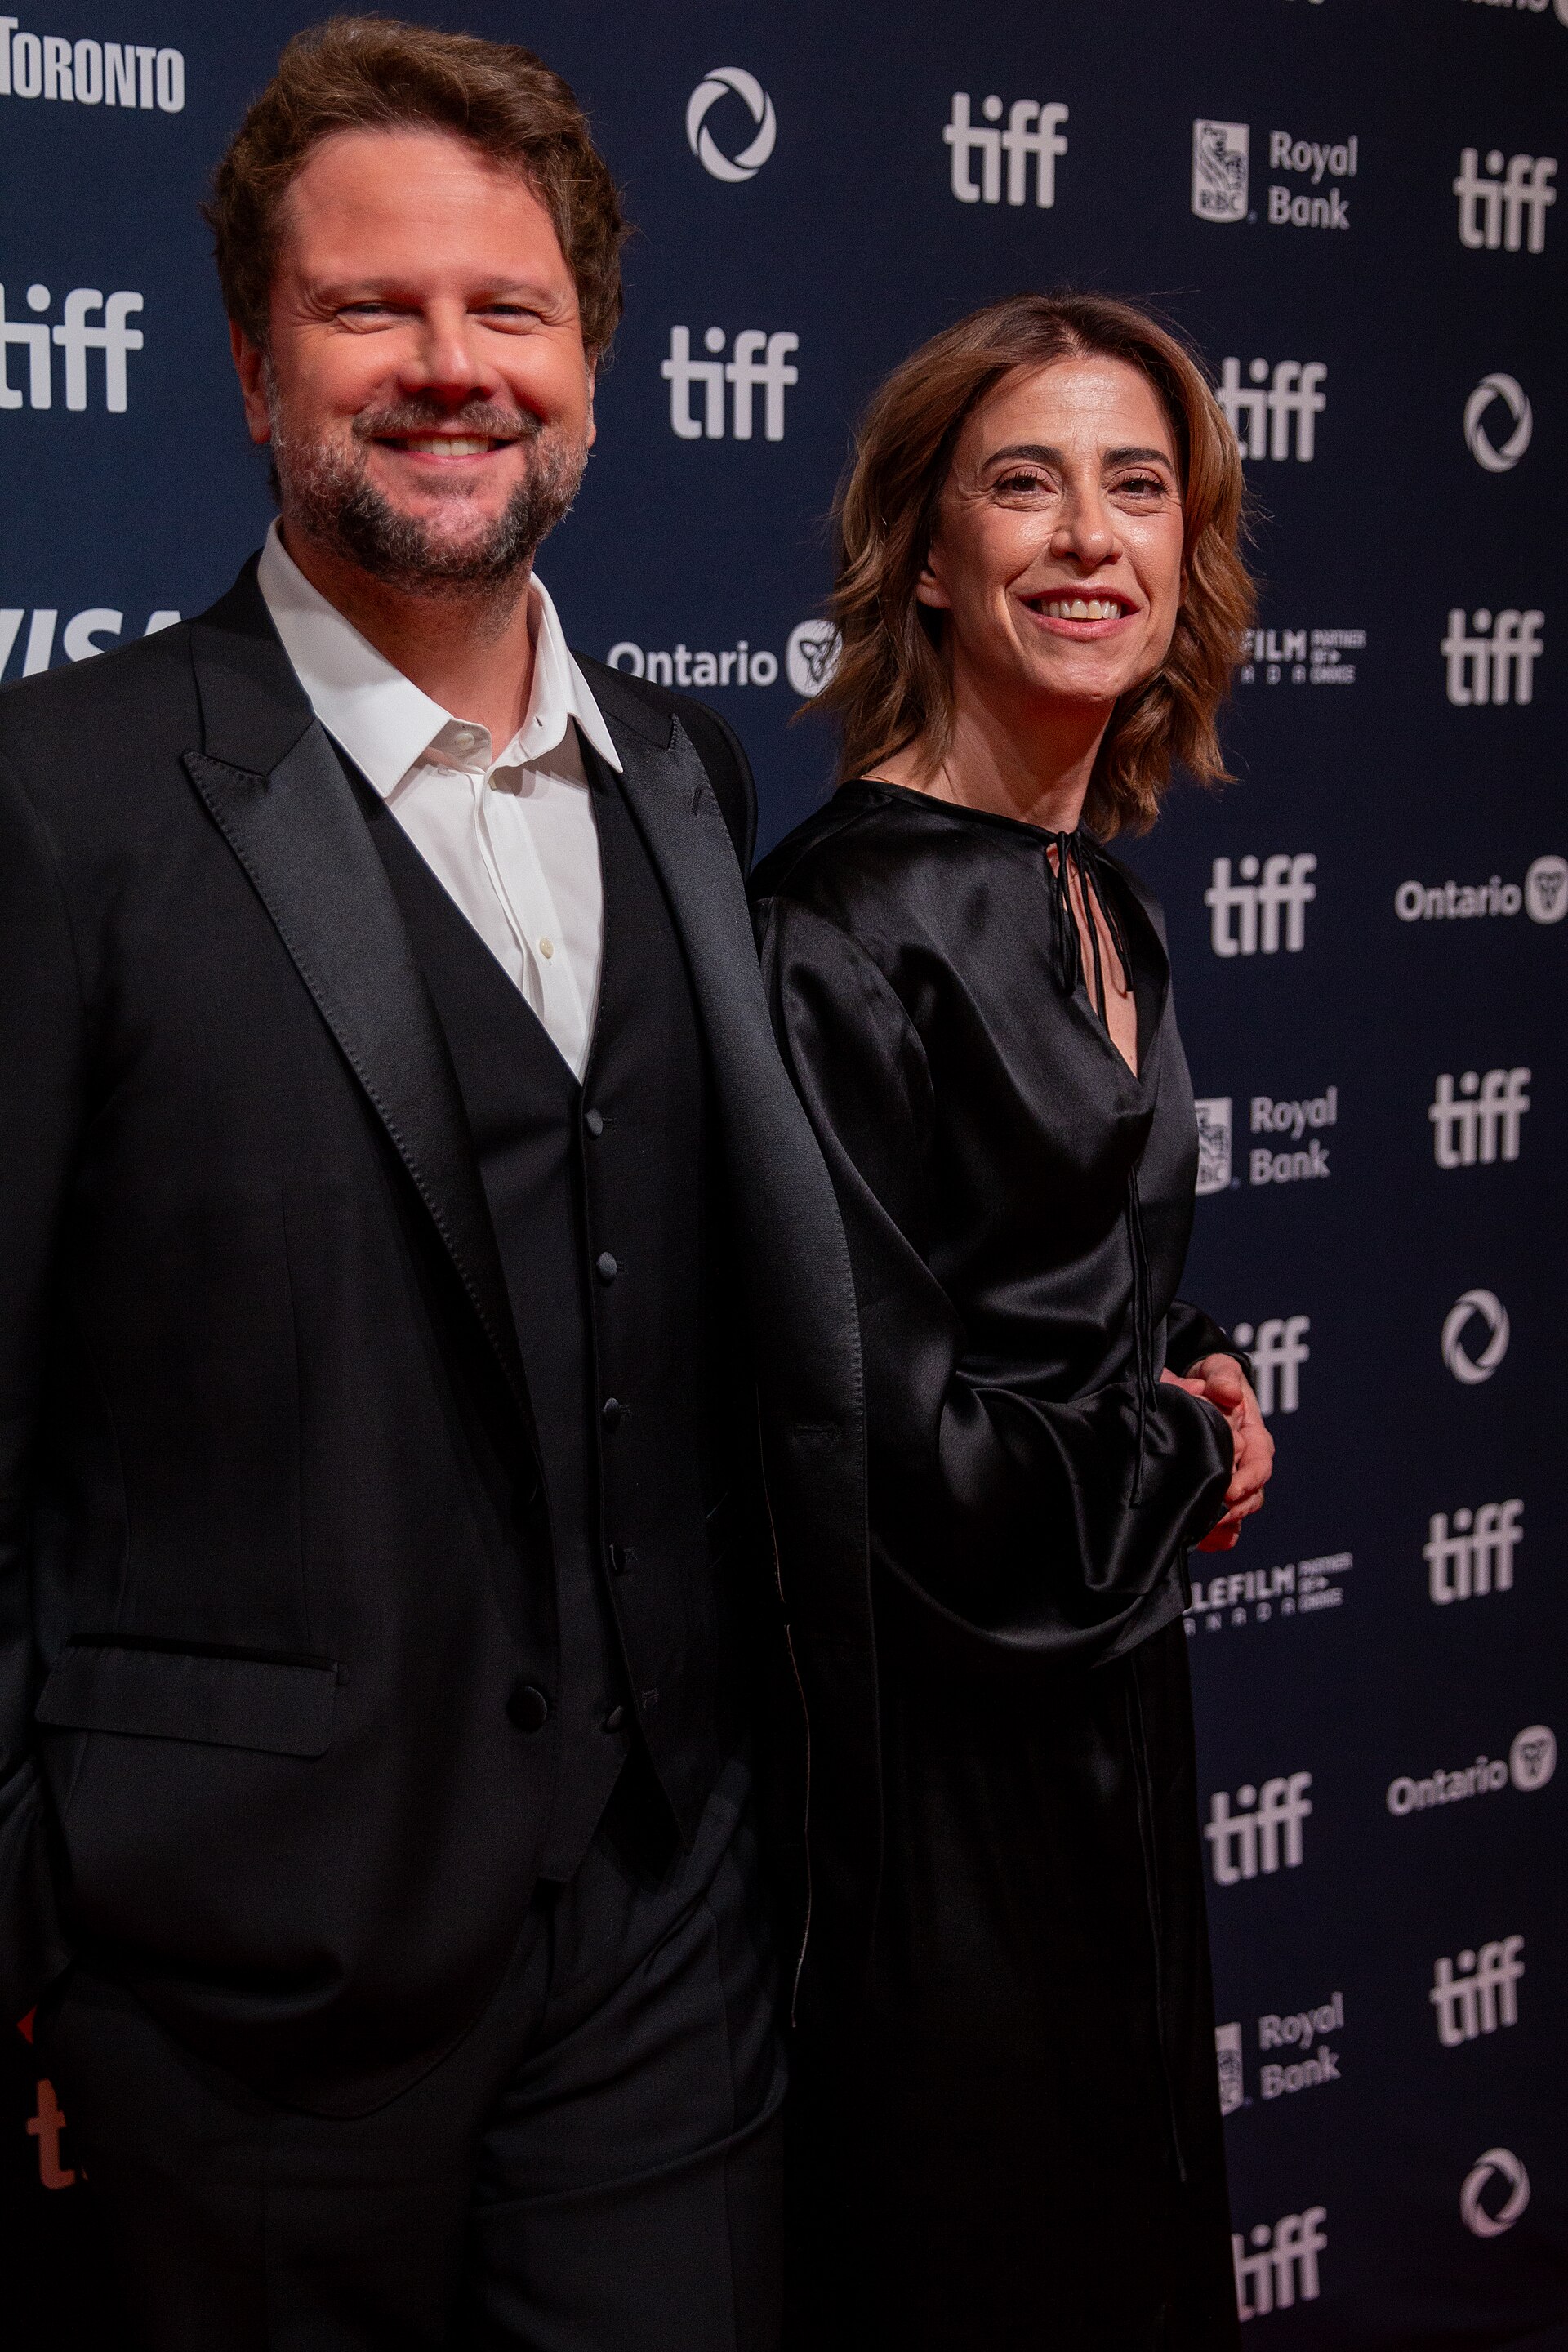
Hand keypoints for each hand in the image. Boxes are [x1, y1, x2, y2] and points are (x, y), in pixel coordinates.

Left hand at [1161, 1354, 1273, 1552]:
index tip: (1229, 1491)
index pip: (1259, 1466)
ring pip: (1237, 1512)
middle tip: (1212, 1519)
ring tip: (1203, 1535)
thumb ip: (1223, 1377)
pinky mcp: (1215, 1490)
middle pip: (1251, 1496)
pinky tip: (1200, 1543)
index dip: (1248, 1481)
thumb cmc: (1216, 1378)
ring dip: (1224, 1526)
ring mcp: (1233, 1479)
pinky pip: (1221, 1521)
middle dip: (1235, 1511)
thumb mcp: (1219, 1369)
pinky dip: (1215, 1535)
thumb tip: (1228, 1394)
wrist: (1200, 1387)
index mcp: (1255, 1438)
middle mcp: (1247, 1463)